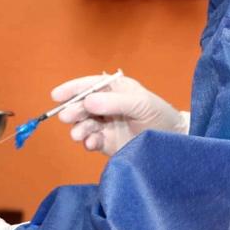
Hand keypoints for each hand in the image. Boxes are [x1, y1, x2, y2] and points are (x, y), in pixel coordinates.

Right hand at [51, 73, 188, 154]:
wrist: (173, 142)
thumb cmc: (159, 115)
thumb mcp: (140, 103)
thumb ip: (114, 102)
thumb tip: (87, 102)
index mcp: (114, 90)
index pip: (89, 86)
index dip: (72, 89)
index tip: (57, 96)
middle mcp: (106, 106)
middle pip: (82, 106)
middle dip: (73, 110)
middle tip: (68, 117)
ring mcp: (105, 125)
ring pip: (83, 124)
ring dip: (78, 128)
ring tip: (79, 134)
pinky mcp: (106, 143)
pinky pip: (91, 141)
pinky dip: (88, 142)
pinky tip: (90, 143)